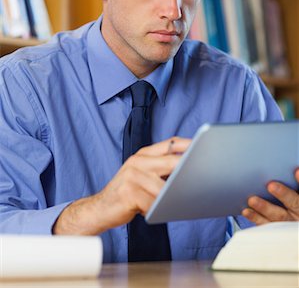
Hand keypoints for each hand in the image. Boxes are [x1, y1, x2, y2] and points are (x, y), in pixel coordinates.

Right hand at [53, 137, 190, 234]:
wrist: (99, 208)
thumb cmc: (127, 193)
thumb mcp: (141, 175)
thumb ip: (160, 169)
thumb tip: (189, 171)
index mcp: (142, 154)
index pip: (170, 143)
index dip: (188, 144)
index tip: (203, 147)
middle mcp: (137, 161)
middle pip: (170, 161)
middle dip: (188, 169)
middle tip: (202, 176)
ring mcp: (132, 176)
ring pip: (163, 188)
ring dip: (170, 198)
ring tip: (172, 204)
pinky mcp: (128, 193)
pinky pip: (153, 204)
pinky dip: (157, 210)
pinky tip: (154, 212)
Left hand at [242, 168, 298, 224]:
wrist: (292, 218)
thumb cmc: (291, 199)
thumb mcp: (295, 191)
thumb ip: (293, 183)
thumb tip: (291, 168)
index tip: (296, 171)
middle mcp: (298, 214)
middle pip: (294, 204)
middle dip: (284, 194)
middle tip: (271, 185)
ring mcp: (288, 223)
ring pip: (278, 217)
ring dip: (264, 208)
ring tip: (252, 200)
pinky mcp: (275, 228)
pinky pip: (266, 224)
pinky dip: (255, 218)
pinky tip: (246, 211)